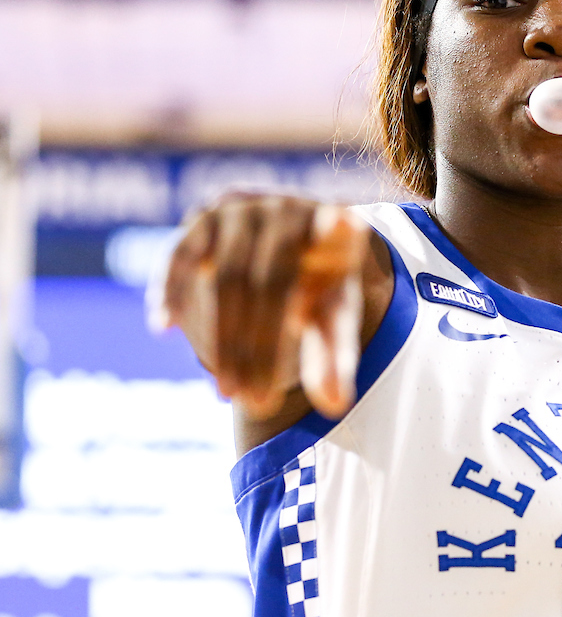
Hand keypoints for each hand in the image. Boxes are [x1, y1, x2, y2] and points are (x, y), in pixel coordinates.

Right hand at [148, 193, 370, 419]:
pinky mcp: (202, 218)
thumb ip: (335, 356)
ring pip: (227, 276)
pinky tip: (163, 327)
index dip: (338, 228)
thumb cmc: (317, 288)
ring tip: (228, 393)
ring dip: (226, 339)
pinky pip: (180, 255)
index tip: (343, 223)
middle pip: (273, 281)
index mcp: (334, 228)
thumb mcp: (331, 319)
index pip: (339, 228)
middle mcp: (288, 210)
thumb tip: (334, 407)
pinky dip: (170, 290)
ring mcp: (241, 209)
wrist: (284, 242)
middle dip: (264, 347)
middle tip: (259, 402)